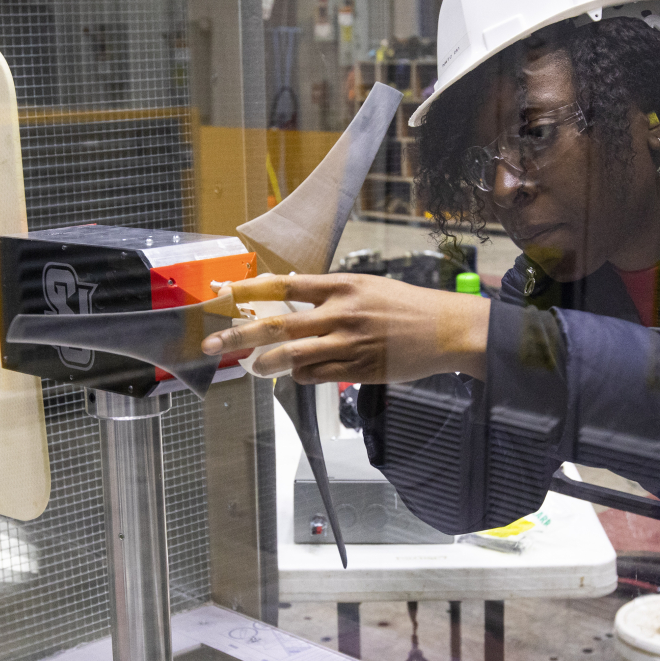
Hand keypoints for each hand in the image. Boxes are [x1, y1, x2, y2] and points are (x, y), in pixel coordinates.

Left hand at [201, 272, 490, 383]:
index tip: (221, 293)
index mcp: (342, 285)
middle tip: (212, 343)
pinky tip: (300, 371)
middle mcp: (341, 312)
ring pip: (291, 355)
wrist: (447, 329)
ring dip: (266, 363)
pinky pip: (314, 375)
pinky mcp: (357, 370)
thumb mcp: (367, 286)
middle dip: (237, 335)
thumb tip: (290, 301)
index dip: (248, 290)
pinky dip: (300, 374)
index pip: (283, 284)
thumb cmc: (407, 306)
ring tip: (254, 366)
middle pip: (276, 323)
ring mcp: (348, 343)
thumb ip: (330, 293)